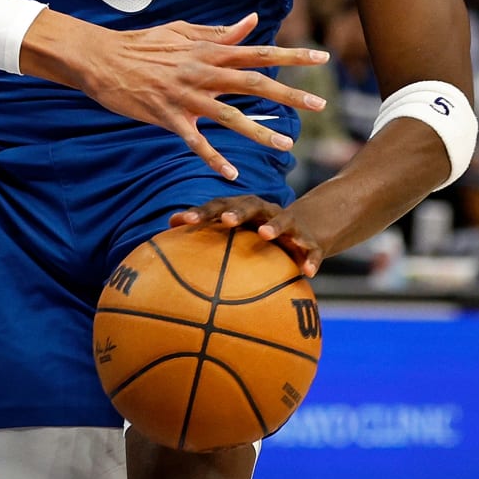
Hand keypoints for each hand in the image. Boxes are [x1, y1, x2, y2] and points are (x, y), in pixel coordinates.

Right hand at [35, 12, 326, 180]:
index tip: (322, 56)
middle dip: (289, 94)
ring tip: (286, 146)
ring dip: (260, 131)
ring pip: (229, 116)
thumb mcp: (180, 31)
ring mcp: (184, 96)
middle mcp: (202, 72)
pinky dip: (213, 158)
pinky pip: (195, 141)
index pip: (257, 51)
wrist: (100, 59)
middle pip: (253, 83)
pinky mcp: (166, 116)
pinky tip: (232, 173)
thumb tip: (251, 21)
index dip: (291, 54)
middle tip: (320, 104)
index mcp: (208, 51)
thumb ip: (217, 31)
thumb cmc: (140, 43)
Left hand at [169, 194, 327, 275]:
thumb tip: (168, 224)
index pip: (218, 206)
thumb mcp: (234, 229)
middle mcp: (264, 211)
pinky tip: (308, 272)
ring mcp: (288, 224)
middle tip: (226, 221)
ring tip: (265, 235)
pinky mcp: (309, 241)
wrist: (303, 231)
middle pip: (250, 206)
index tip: (183, 221)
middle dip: (237, 211)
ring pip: (282, 220)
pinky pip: (311, 250)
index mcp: (242, 208)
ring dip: (274, 226)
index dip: (202, 212)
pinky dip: (310, 260)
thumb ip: (206, 226)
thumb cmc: (256, 232)